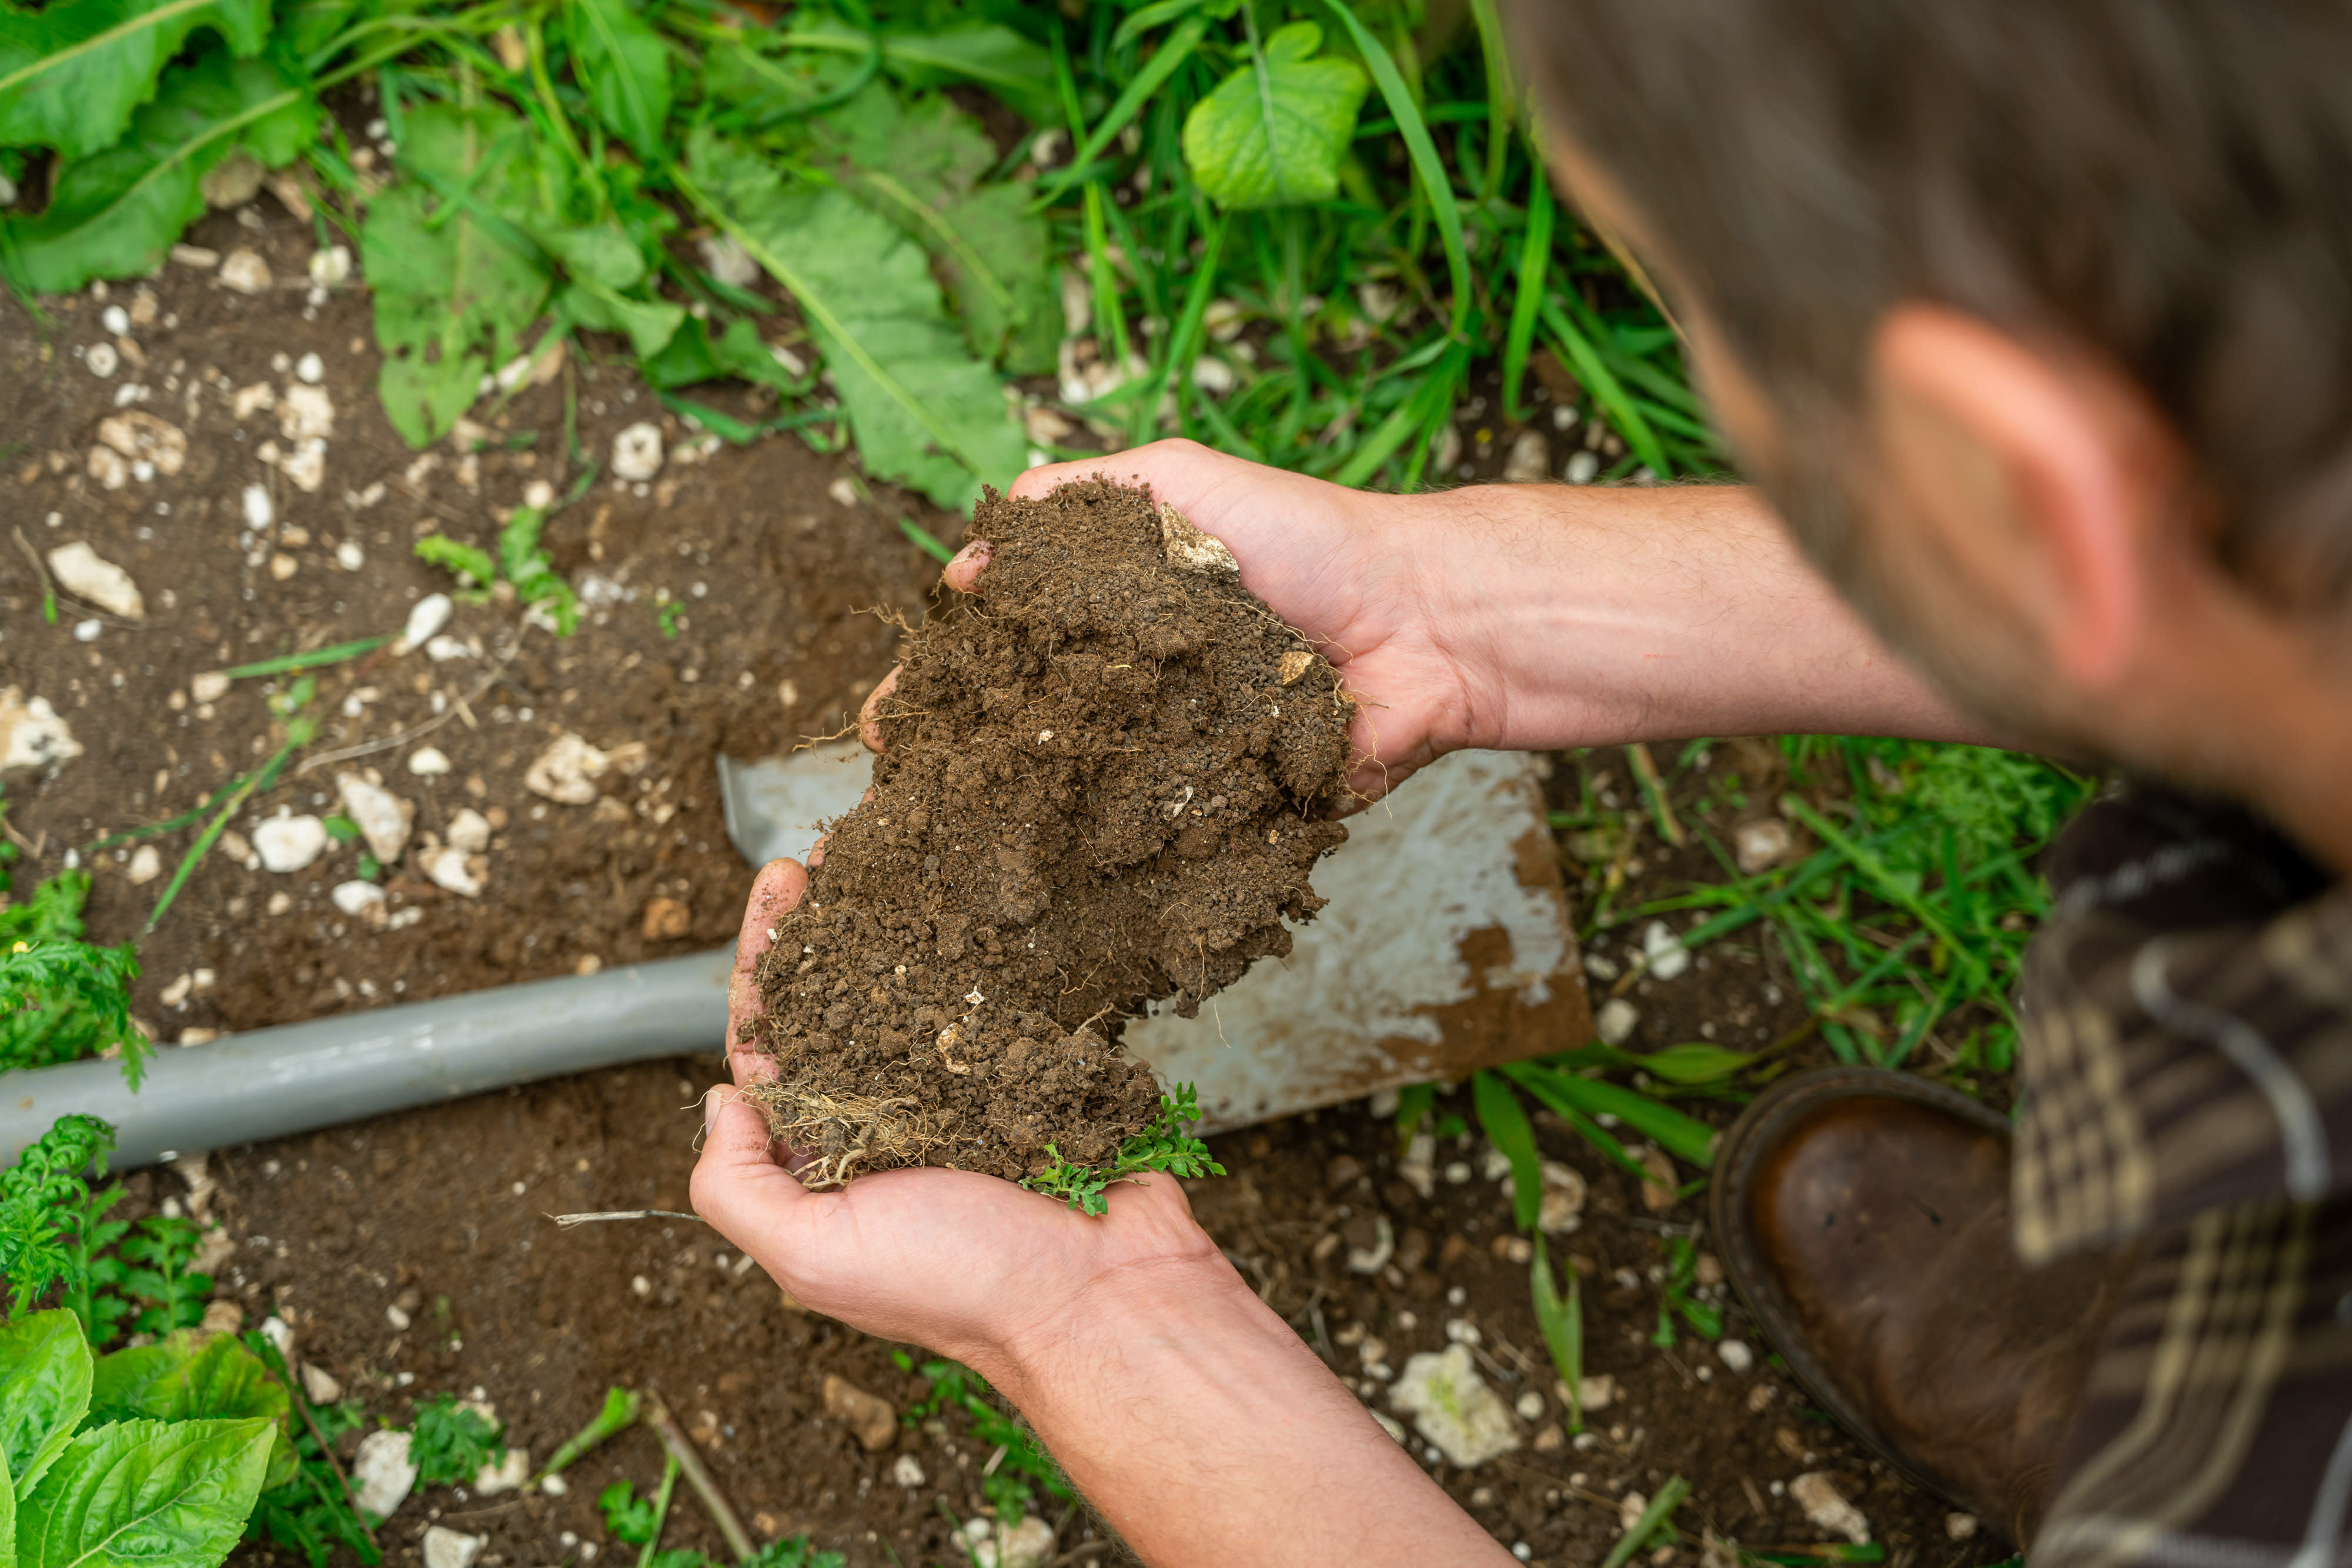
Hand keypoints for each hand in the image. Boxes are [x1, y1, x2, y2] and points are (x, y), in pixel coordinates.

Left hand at [697, 863, 1510, 1567]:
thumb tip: (719, 1099)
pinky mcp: (1033, 1074)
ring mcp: (963, 1090)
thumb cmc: (961, 1286)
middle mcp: (887, 1119)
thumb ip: (737, 1186)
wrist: (1106, 1299)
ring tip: (890, 847)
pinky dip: (981, 946)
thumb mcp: (811, 1255)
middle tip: (826, 850)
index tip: (779, 892)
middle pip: (837, 1000)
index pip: (772, 1044)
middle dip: (824, 925)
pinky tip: (971, 894)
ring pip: (914, 988)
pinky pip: (997, 999)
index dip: (764, 966)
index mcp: (826, 1160)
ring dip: (897, 919)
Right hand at [858, 439, 1490, 806]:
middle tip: (901, 794)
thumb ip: (1076, 499)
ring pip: (1085, 802)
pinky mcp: (1232, 816)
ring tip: (950, 853)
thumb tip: (974, 555)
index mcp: (1120, 619)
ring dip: (1023, 828)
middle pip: (1033, 737)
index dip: (950, 681)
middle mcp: (1141, 693)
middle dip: (964, 767)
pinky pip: (1164, 848)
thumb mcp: (1179, 479)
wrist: (1423, 623)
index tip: (896, 711)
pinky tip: (1050, 890)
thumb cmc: (1308, 538)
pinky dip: (1115, 866)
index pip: (1012, 651)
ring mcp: (1182, 759)